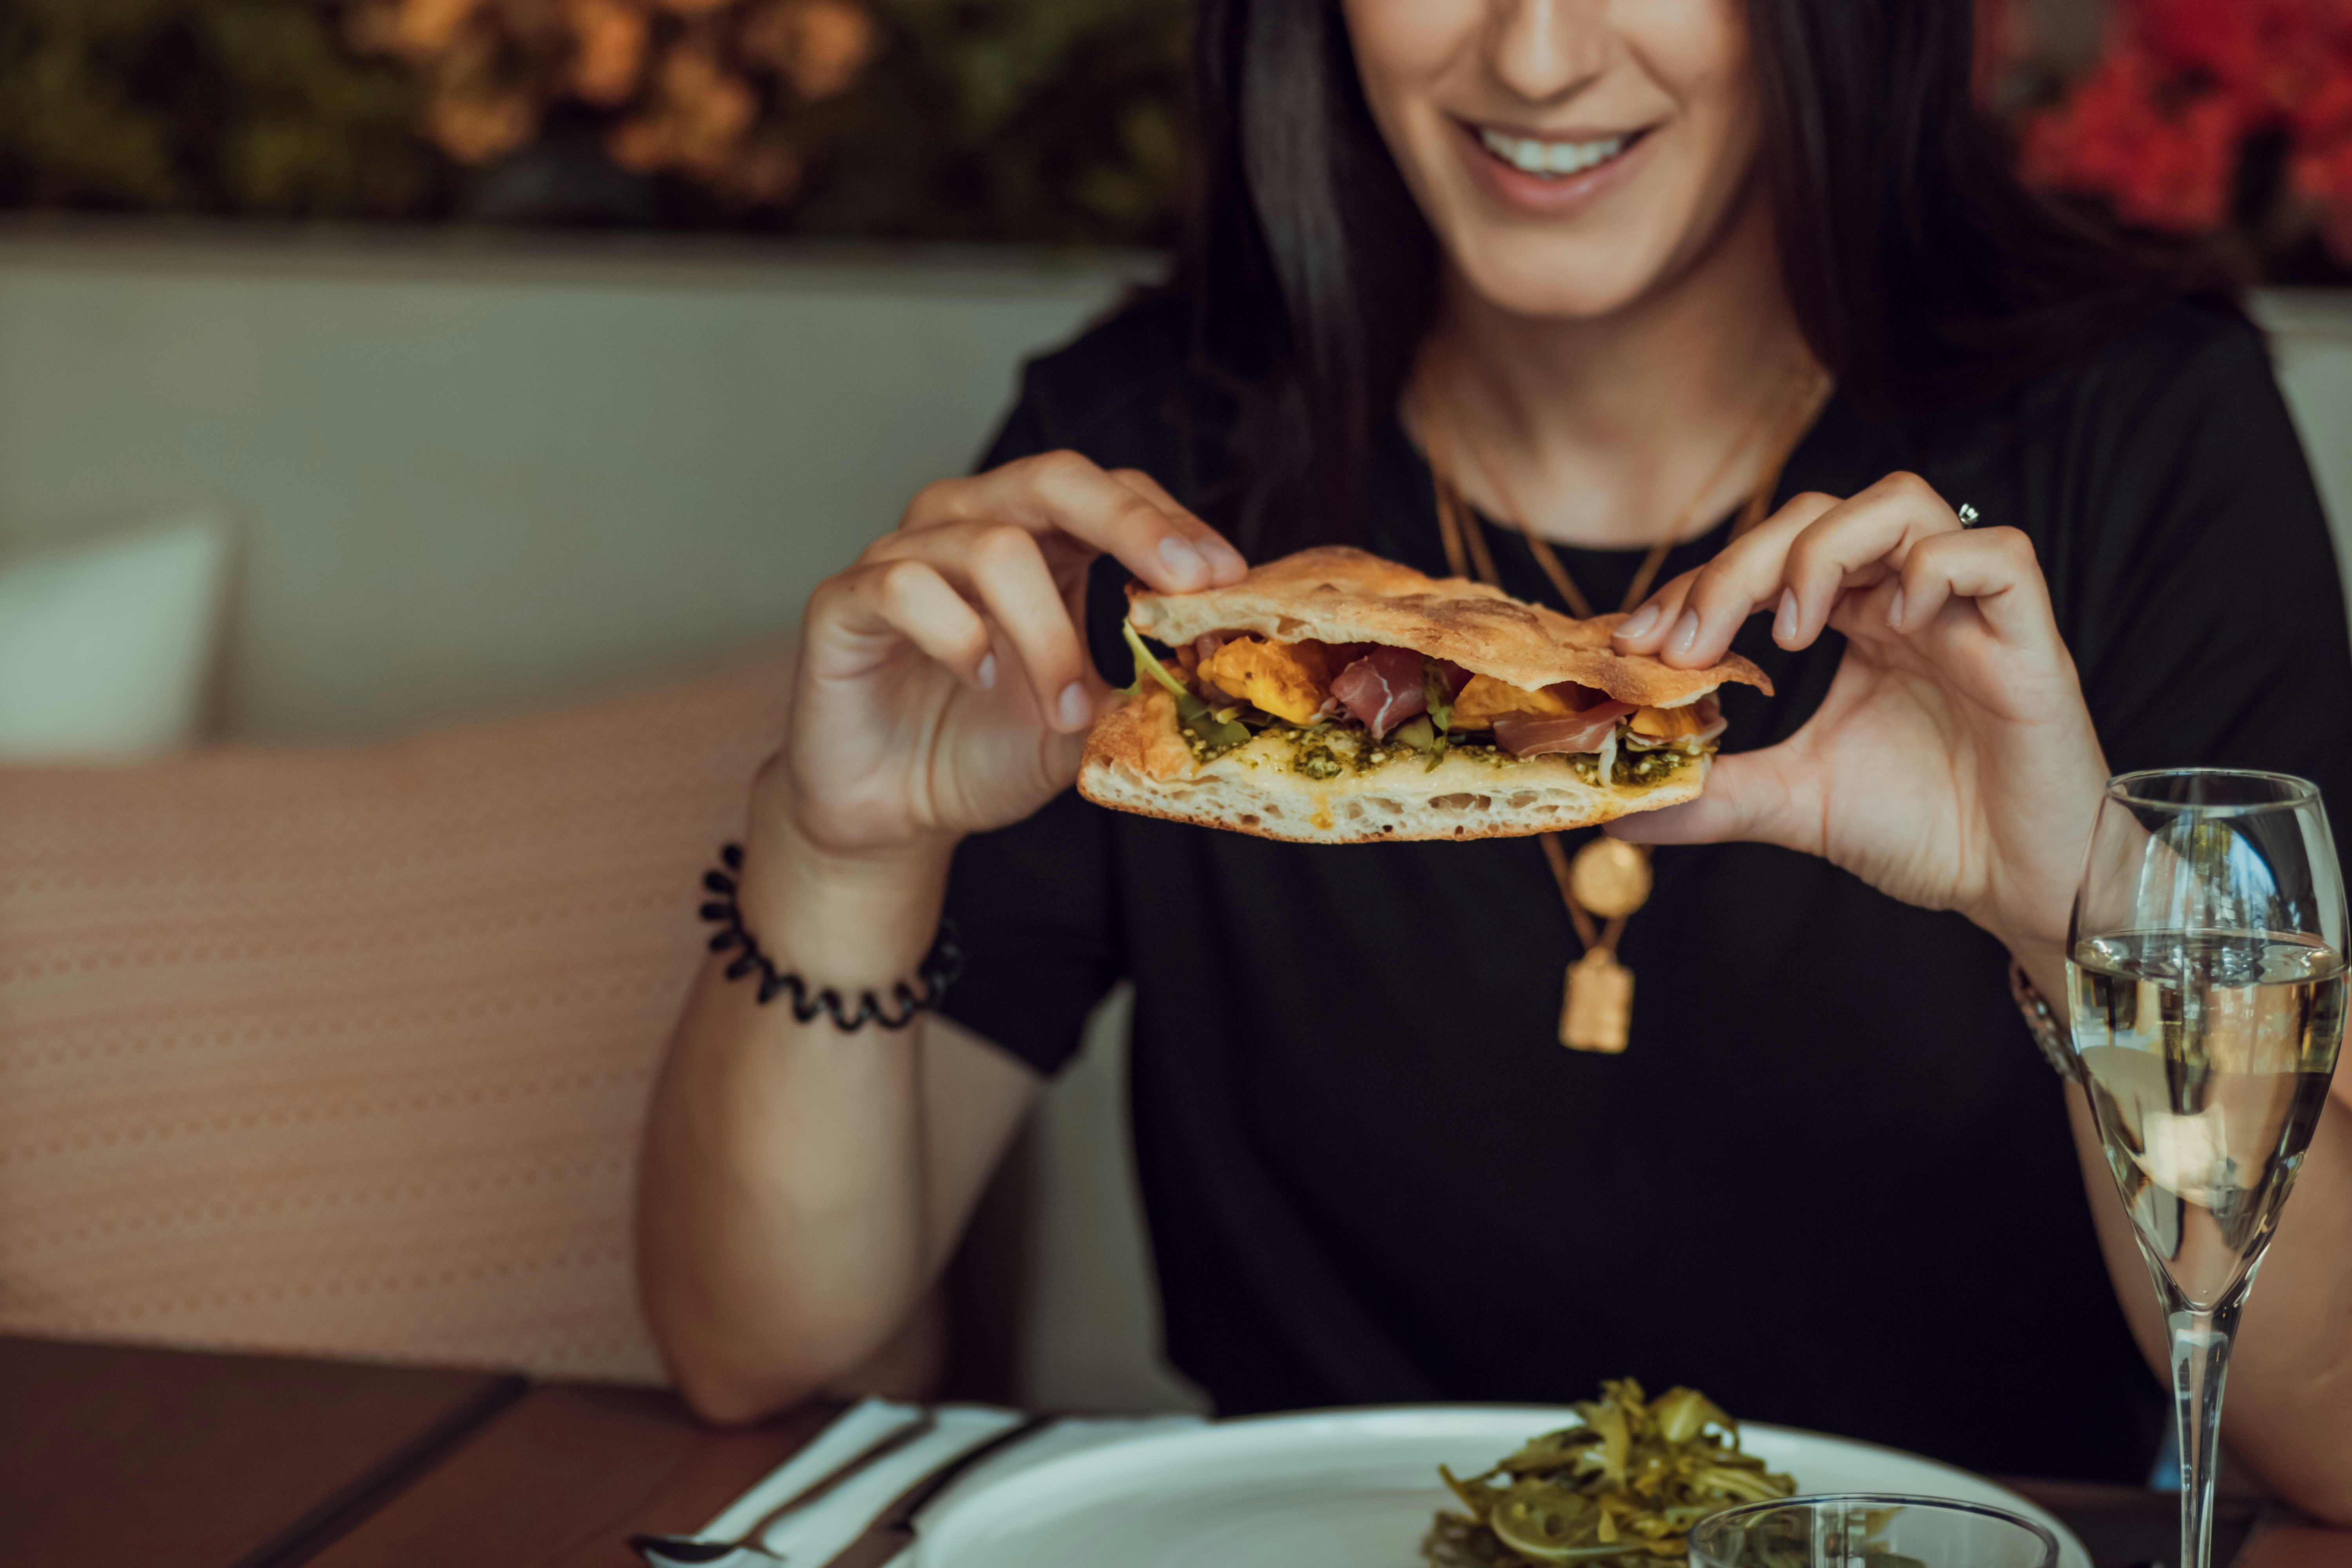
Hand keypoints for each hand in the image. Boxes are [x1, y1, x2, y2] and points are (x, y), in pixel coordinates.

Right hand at [771, 451, 1246, 863]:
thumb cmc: (983, 748)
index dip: (1171, 524)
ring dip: (1047, 634)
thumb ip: (1137, 684)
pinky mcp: (844, 601)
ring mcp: (901, 556)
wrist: (892, 809)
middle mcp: (966, 525)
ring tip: (1065, 708)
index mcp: (1035, 539)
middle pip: (1055, 479)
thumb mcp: (1084, 719)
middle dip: (1131, 526)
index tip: (1227, 578)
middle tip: (1183, 586)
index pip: (1111, 492)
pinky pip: (905, 586)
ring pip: (992, 545)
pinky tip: (979, 678)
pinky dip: (959, 635)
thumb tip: (1217, 667)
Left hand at [1606, 472, 2107, 965]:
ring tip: (1792, 632)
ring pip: (1901, 503)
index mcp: (1857, 620)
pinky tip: (1896, 626)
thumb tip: (1623, 811)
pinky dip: (1935, 570)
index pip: (1768, 558)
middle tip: (1690, 641)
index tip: (1637, 639)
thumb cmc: (1928, 830)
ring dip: (1825, 552)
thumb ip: (1716, 795)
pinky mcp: (2032, 635)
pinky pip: (1996, 551)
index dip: (1697, 582)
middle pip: (1820, 514)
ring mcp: (1970, 609)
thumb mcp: (1796, 804)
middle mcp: (1908, 598)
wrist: (2020, 883)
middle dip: (1739, 564)